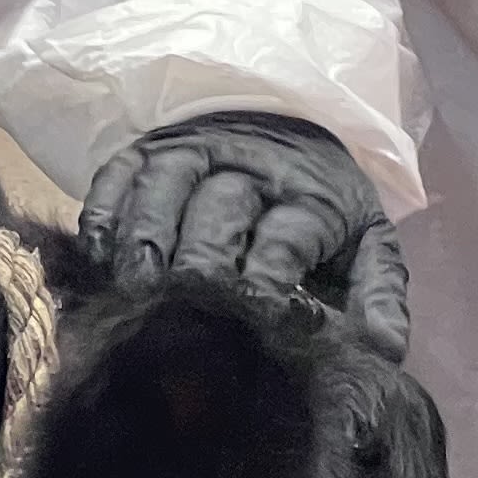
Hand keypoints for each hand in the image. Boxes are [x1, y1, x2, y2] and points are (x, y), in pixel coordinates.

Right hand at [81, 110, 410, 360]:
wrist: (293, 126)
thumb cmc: (324, 208)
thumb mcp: (367, 245)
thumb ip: (378, 295)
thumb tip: (381, 351)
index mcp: (313, 197)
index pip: (286, 237)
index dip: (268, 278)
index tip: (253, 319)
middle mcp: (252, 167)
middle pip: (219, 208)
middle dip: (199, 259)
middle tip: (179, 304)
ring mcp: (196, 150)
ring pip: (164, 185)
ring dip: (144, 235)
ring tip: (132, 286)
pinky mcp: (152, 146)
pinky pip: (120, 171)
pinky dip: (103, 209)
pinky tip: (96, 252)